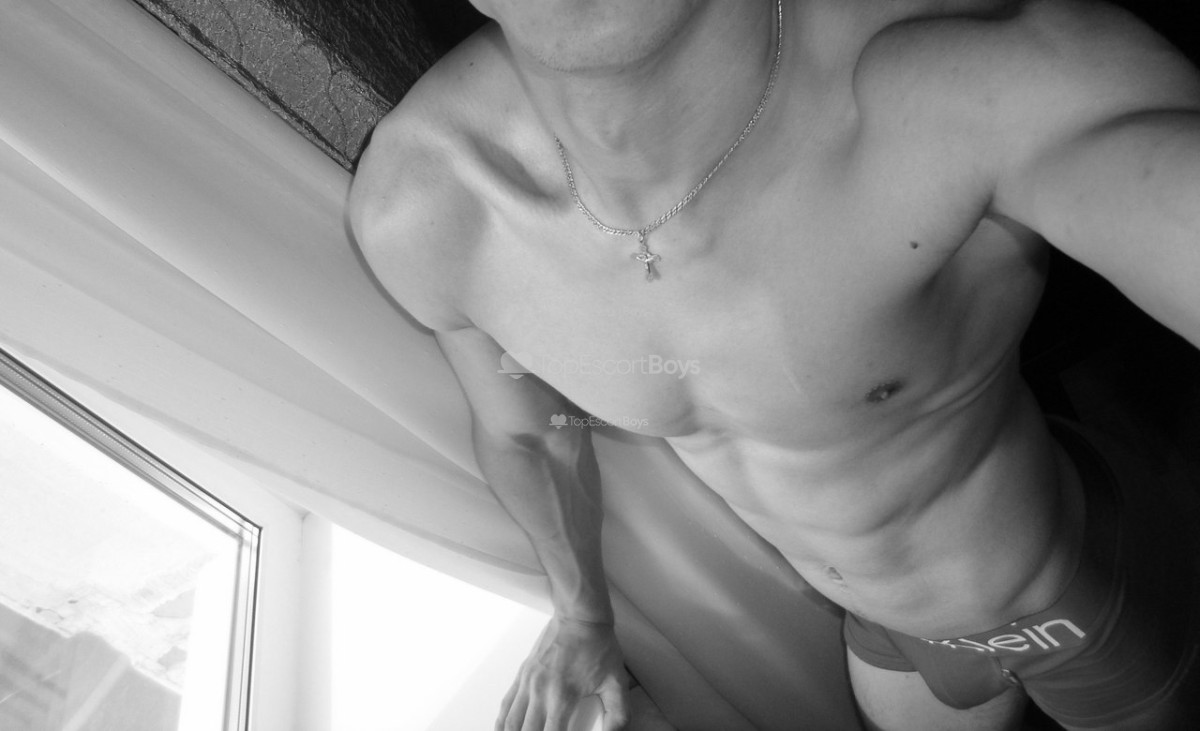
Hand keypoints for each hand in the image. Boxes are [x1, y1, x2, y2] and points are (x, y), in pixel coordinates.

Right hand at [497, 616, 629, 730]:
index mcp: (563, 695)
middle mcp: (541, 690)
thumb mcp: (617, 682)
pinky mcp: (523, 674)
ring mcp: (529, 682)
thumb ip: (618, 714)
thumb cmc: (597, 644)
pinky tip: (503, 729)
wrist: (580, 616)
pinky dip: (502, 722)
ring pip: (510, 721)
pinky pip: (506, 703)